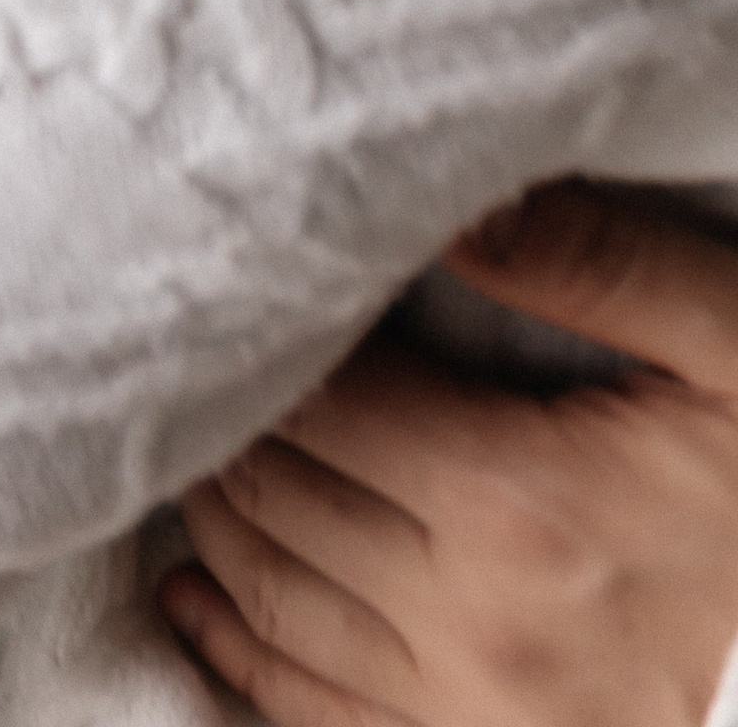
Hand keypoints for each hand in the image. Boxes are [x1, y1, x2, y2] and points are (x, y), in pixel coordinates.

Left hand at [164, 181, 737, 725]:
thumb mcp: (726, 345)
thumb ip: (596, 263)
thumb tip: (465, 205)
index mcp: (521, 503)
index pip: (321, 403)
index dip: (273, 338)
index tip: (254, 283)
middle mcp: (476, 622)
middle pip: (277, 498)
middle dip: (228, 420)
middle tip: (203, 353)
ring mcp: (470, 715)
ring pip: (271, 601)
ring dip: (212, 518)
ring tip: (195, 443)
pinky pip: (310, 716)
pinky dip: (234, 650)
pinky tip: (196, 592)